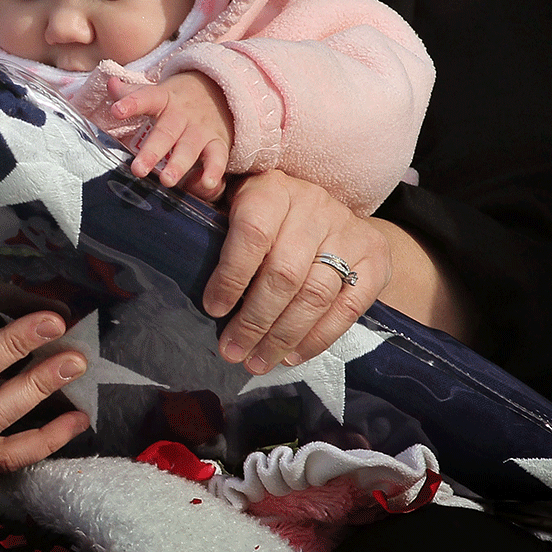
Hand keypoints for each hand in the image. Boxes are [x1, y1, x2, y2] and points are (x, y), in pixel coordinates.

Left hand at [108, 72, 232, 201]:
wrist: (219, 92)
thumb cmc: (177, 100)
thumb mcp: (156, 93)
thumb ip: (131, 93)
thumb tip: (111, 83)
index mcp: (163, 99)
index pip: (146, 98)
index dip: (131, 103)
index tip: (116, 110)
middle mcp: (181, 115)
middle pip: (165, 133)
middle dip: (152, 152)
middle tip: (138, 170)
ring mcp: (200, 130)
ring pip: (189, 148)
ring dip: (178, 165)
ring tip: (167, 180)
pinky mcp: (217, 143)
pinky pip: (217, 158)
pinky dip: (214, 171)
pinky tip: (206, 184)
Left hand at [202, 170, 391, 373]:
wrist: (330, 207)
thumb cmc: (266, 212)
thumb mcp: (235, 200)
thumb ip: (210, 213)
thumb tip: (177, 223)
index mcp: (271, 190)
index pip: (253, 235)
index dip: (232, 277)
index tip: (213, 310)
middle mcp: (313, 206)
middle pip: (284, 274)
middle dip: (255, 321)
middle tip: (233, 351)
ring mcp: (347, 231)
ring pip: (315, 294)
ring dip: (284, 336)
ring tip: (258, 361)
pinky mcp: (374, 256)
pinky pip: (348, 306)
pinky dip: (319, 337)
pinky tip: (293, 355)